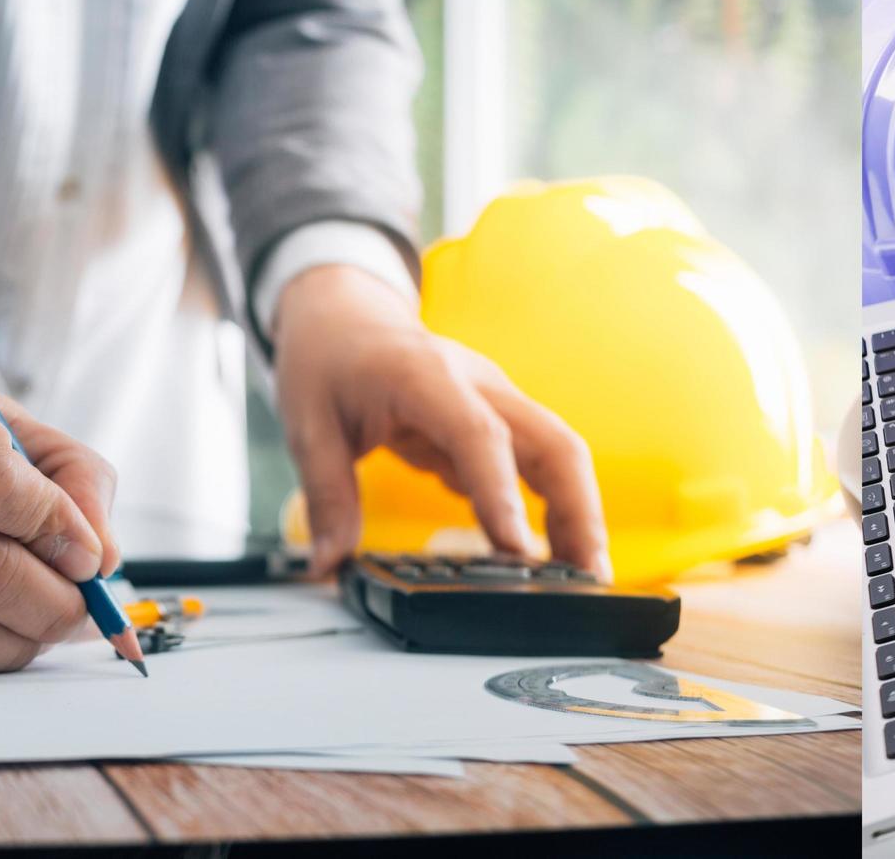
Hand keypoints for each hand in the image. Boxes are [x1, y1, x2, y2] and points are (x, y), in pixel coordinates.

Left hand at [271, 265, 606, 578]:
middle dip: (579, 511)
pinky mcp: (500, 423)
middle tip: (587, 576)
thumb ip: (327, 498)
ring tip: (583, 578)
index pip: (478, 434)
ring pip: (560, 456)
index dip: (502, 493)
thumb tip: (327, 564)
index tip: (517, 551)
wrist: (344, 316)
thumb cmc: (330, 360)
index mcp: (424, 376)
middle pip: (553, 444)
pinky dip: (555, 510)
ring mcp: (497, 402)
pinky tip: (556, 558)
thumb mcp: (308, 427)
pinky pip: (540, 467)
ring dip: (579, 515)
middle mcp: (478, 385)